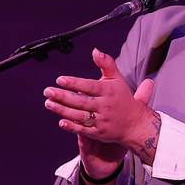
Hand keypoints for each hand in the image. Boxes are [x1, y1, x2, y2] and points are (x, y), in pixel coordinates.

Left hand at [44, 49, 158, 172]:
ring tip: (48, 103)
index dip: (74, 83)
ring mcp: (102, 121)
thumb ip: (106, 64)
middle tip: (48, 91)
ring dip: (63, 110)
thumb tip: (95, 50)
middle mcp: (106, 106)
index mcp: (109, 91)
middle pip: (82, 101)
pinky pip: (84, 130)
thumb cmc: (123, 99)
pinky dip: (72, 127)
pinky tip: (61, 122)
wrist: (136, 124)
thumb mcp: (118, 79)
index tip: (60, 80)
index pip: (89, 86)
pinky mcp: (99, 133)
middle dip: (63, 97)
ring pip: (80, 115)